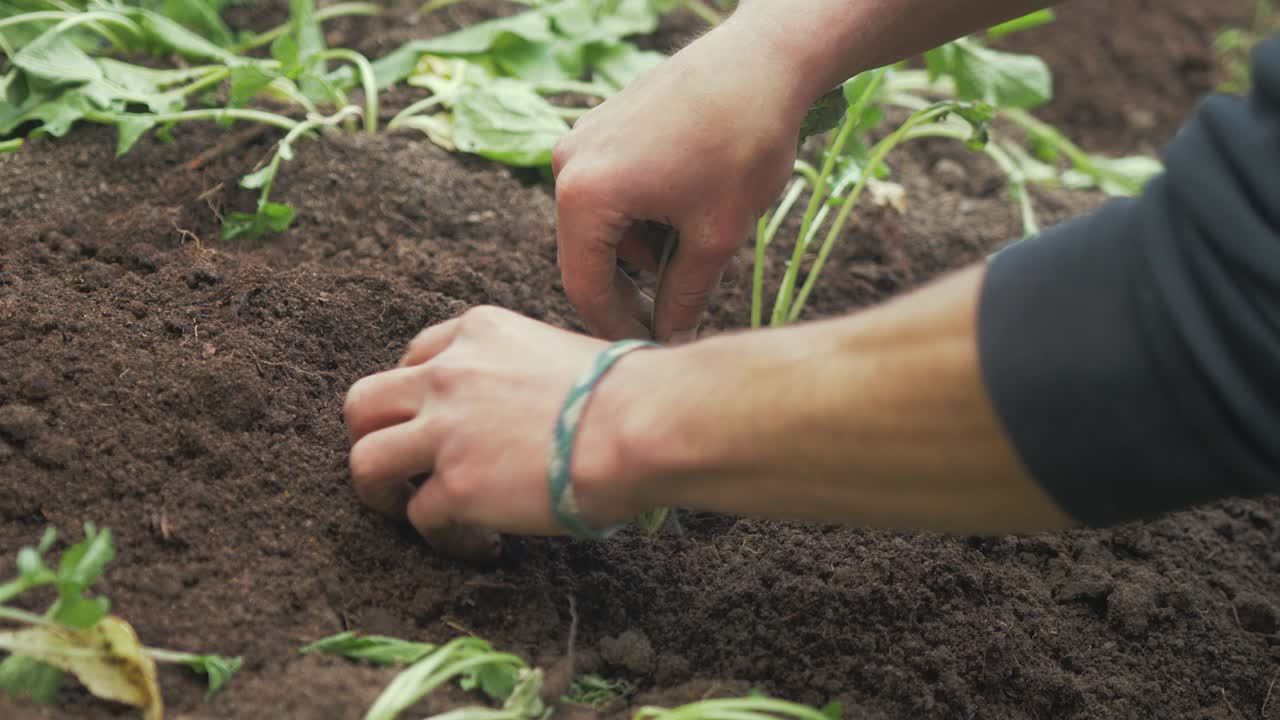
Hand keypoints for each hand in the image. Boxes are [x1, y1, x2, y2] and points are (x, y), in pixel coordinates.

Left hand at [342, 307, 651, 558]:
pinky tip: (482, 545)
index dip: (417, 396)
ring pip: (364, 460)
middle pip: (363, 403)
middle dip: (373, 438)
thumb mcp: (563, 352)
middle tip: (400, 468)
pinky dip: (444, 538)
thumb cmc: (631, 393)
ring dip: (381, 493)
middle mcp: (449, 373)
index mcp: (479, 332)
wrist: (643, 424)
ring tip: (412, 512)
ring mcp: (446, 430)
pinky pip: (419, 518)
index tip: (437, 423)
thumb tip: (534, 411)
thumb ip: (522, 372)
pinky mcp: (456, 485)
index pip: (416, 356)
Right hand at [551, 16, 814, 340]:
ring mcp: (582, 139)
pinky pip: (610, 188)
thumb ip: (684, 295)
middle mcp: (568, 165)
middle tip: (673, 317)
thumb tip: (671, 338)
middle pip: (588, 254)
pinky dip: (643, 211)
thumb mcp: (716, 236)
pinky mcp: (602, 124)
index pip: (585, 286)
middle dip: (632, 288)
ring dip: (642, 247)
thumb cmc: (742, 143)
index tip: (645, 352)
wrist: (763, 60)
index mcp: (584, 195)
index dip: (615, 328)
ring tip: (698, 242)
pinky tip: (688, 206)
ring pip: (603, 223)